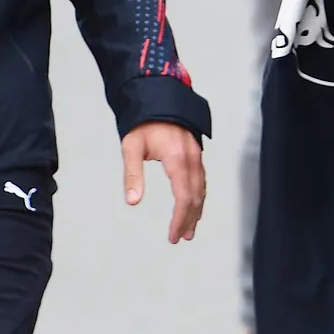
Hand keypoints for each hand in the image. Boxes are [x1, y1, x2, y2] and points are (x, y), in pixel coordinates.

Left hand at [122, 122, 204, 243]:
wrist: (158, 96)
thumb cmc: (143, 122)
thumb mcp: (132, 147)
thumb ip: (133, 175)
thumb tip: (133, 201)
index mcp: (177, 160)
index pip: (183, 198)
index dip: (179, 219)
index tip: (173, 236)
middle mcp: (191, 159)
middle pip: (195, 197)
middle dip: (189, 219)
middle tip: (182, 237)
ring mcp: (196, 155)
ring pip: (201, 189)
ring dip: (197, 210)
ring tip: (190, 228)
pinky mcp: (196, 153)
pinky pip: (202, 179)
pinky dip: (199, 196)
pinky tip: (194, 203)